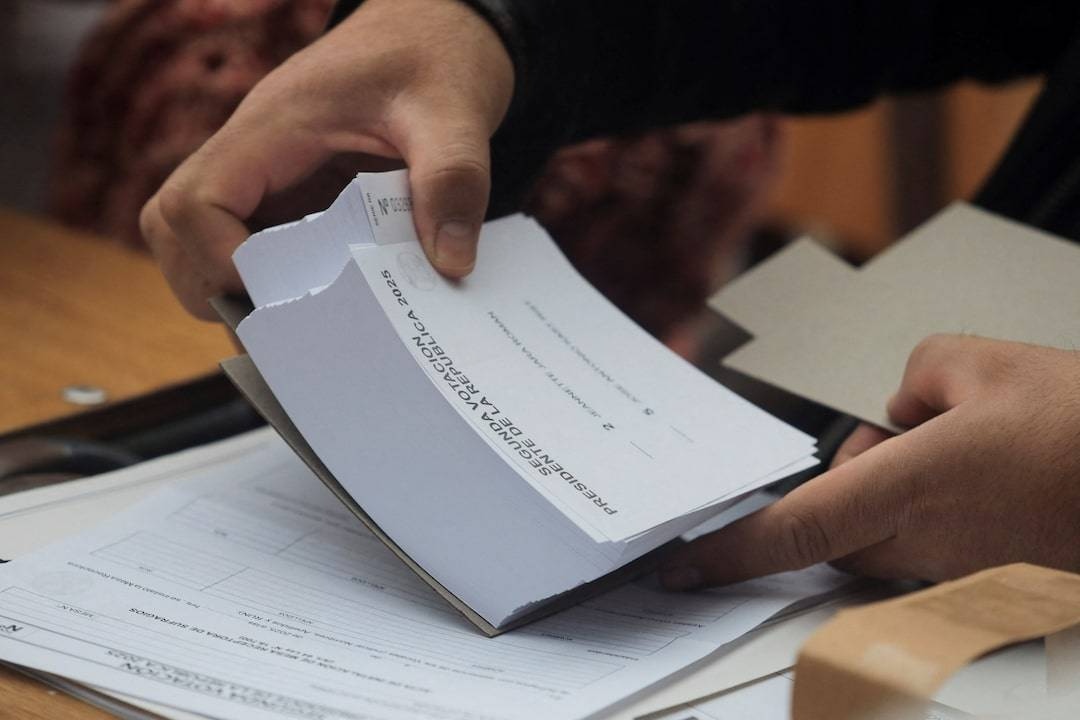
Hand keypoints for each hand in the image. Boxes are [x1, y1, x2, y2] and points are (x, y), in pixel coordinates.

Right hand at [140, 0, 513, 318]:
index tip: (275, 295)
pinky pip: (259, 246)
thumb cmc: (434, 58)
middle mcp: (257, 154)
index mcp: (275, 128)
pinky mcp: (295, 194)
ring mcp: (270, 176)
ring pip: (205, 242)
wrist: (437, 30)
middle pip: (174, 229)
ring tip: (307, 327)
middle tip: (283, 330)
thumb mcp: (455, 113)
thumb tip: (449, 265)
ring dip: (242, 290)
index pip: (193, 202)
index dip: (216, 260)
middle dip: (213, 287)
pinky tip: (334, 307)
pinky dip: (280, 284)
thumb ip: (453, 180)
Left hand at [660, 334, 1079, 588]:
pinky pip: (927, 545)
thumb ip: (911, 381)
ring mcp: (957, 569)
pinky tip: (991, 475)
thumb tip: (901, 416)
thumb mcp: (980, 362)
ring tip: (971, 446)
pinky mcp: (986, 578)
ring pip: (880, 534)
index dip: (727, 553)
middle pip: (833, 527)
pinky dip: (931, 510)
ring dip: (893, 494)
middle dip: (845, 486)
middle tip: (903, 435)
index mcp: (908, 487)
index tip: (679, 568)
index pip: (791, 528)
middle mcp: (923, 542)